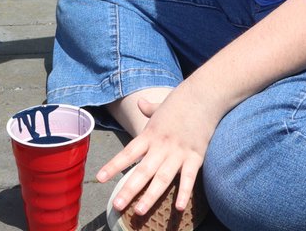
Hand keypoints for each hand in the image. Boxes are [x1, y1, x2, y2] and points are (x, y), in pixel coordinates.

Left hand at [97, 87, 221, 216]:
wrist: (205, 93)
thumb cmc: (182, 99)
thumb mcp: (162, 104)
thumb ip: (149, 108)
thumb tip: (139, 102)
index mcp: (150, 134)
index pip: (128, 152)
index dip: (113, 166)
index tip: (99, 178)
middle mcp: (161, 145)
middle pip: (143, 171)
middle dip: (129, 189)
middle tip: (116, 205)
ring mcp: (179, 152)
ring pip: (162, 178)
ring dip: (150, 196)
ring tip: (139, 211)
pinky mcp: (196, 156)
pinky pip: (189, 178)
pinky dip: (184, 192)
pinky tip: (178, 208)